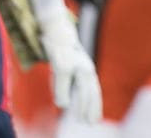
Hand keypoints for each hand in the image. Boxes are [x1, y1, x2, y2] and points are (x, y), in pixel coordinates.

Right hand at [40, 8, 101, 122]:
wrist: (55, 28)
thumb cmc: (61, 52)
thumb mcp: (67, 70)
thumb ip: (69, 85)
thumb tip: (67, 104)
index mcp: (87, 69)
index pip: (94, 90)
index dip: (95, 106)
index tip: (94, 120)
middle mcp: (85, 66)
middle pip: (91, 90)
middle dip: (90, 107)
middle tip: (90, 123)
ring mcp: (75, 64)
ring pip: (81, 86)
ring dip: (80, 103)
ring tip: (78, 118)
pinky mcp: (62, 63)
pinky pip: (64, 81)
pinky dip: (63, 94)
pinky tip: (62, 104)